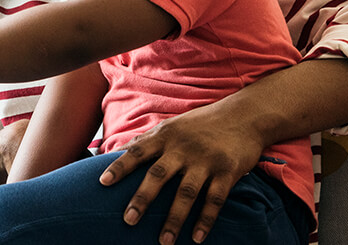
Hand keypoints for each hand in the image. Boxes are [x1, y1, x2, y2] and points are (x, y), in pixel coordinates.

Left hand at [98, 104, 264, 244]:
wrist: (244, 116)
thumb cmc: (201, 123)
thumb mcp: (171, 126)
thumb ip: (146, 141)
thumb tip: (116, 151)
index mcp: (165, 136)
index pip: (138, 152)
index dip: (119, 166)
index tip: (103, 182)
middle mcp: (183, 148)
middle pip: (159, 175)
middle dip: (142, 198)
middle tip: (128, 220)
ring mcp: (205, 160)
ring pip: (186, 193)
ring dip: (174, 219)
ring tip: (164, 242)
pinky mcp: (227, 171)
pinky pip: (215, 199)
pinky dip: (205, 220)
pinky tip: (197, 238)